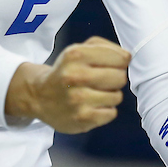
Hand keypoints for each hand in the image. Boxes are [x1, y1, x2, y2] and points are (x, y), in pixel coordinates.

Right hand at [4, 36, 129, 132]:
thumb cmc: (66, 71)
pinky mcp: (82, 119)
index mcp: (76, 55)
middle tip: (101, 81)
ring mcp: (78, 99)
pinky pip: (111, 113)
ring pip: (117, 96)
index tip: (110, 65)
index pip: (121, 58)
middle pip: (121, 77)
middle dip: (115, 79)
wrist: (40, 96)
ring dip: (110, 95)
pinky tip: (92, 106)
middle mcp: (76, 76)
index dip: (120, 62)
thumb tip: (127, 57)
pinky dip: (105, 110)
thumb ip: (105, 47)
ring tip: (95, 93)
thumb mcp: (80, 49)